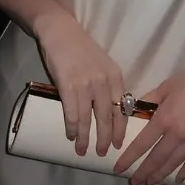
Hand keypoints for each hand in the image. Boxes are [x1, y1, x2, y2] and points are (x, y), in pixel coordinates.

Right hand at [34, 13, 127, 158]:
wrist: (61, 31)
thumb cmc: (82, 48)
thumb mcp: (103, 64)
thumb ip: (108, 85)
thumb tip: (109, 112)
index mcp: (115, 76)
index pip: (123, 108)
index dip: (121, 129)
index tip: (119, 144)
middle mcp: (103, 81)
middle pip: (107, 117)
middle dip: (105, 139)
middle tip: (102, 153)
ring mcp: (85, 84)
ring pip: (88, 119)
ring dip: (85, 138)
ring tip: (83, 150)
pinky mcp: (68, 85)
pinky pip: (72, 113)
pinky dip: (72, 127)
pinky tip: (71, 135)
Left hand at [113, 36, 184, 184]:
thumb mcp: (165, 87)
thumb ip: (149, 100)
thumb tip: (137, 109)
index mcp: (164, 119)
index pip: (142, 144)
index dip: (129, 158)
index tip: (119, 168)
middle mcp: (177, 134)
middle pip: (156, 159)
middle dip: (143, 173)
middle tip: (133, 183)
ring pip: (173, 163)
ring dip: (160, 175)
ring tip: (149, 183)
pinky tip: (178, 179)